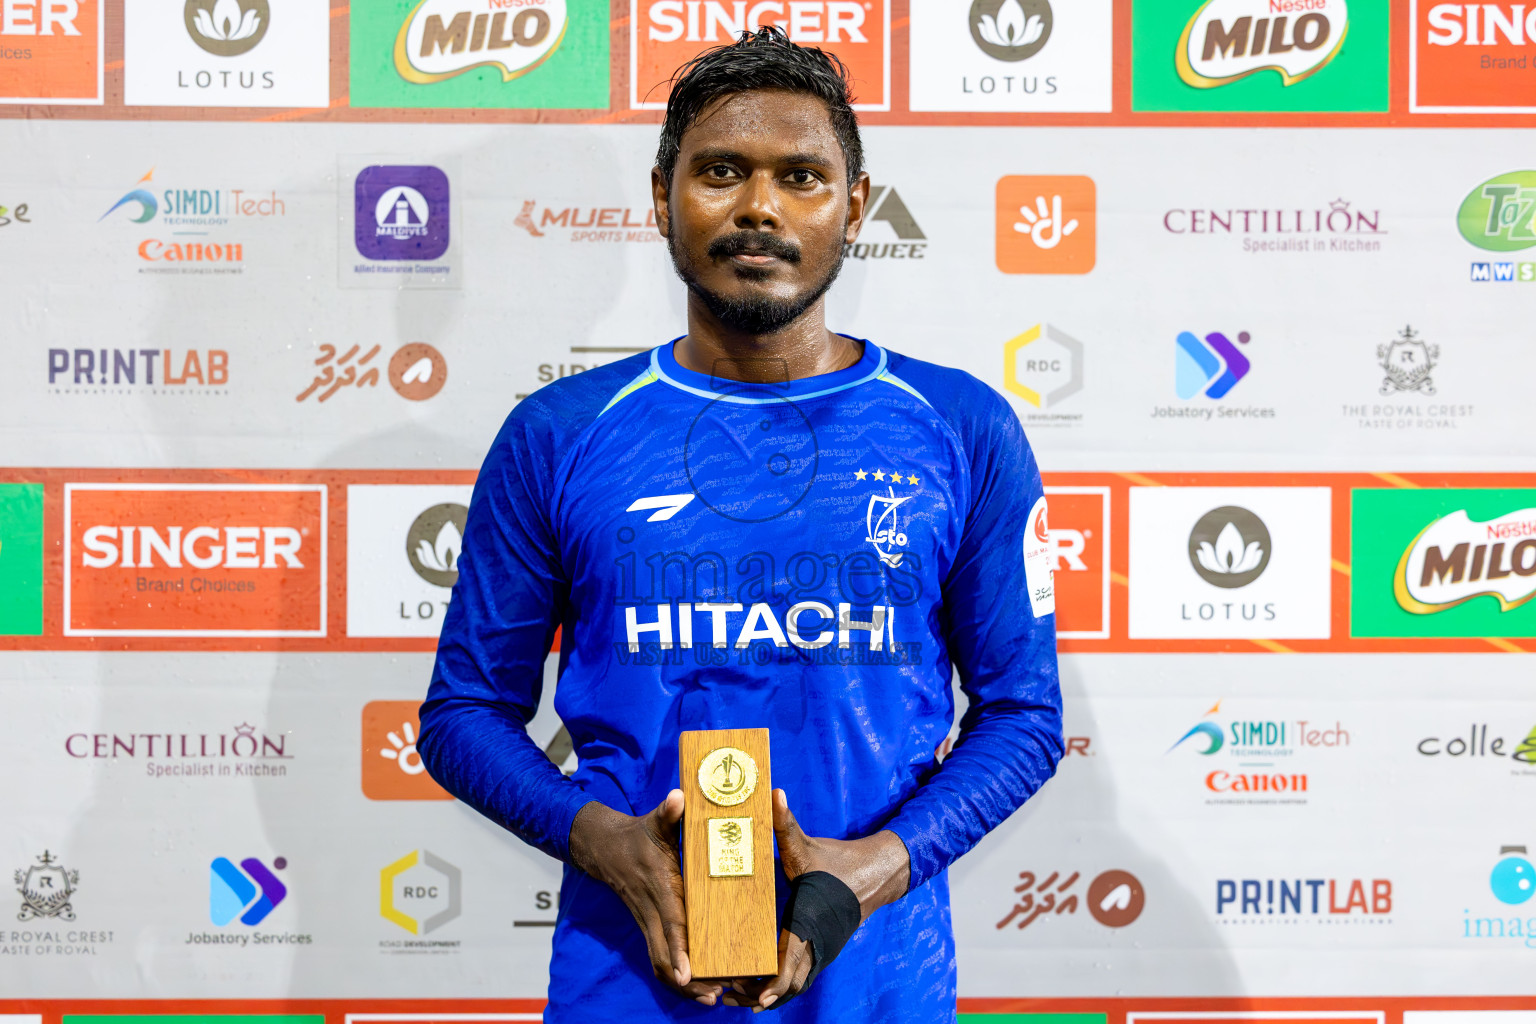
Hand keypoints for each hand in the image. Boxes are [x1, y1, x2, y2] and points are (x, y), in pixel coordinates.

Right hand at [568, 793, 724, 1005]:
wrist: (604, 847)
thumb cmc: (638, 834)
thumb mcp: (655, 821)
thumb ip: (669, 812)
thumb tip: (679, 798)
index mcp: (659, 887)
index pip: (670, 923)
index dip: (678, 949)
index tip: (689, 972)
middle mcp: (651, 910)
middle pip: (664, 954)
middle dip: (688, 979)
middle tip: (716, 994)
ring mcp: (647, 921)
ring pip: (659, 962)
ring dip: (682, 985)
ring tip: (711, 998)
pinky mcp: (647, 927)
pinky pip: (658, 958)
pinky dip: (674, 975)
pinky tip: (696, 987)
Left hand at [722, 789, 909, 1010]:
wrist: (876, 872)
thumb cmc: (837, 861)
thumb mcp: (808, 843)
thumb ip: (786, 822)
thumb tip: (774, 793)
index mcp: (811, 920)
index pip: (793, 959)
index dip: (776, 982)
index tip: (758, 995)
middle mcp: (817, 942)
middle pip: (791, 984)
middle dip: (760, 995)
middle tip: (730, 995)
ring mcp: (821, 950)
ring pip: (796, 985)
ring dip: (768, 994)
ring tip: (737, 997)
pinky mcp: (820, 950)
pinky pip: (800, 976)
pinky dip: (780, 985)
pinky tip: (757, 986)